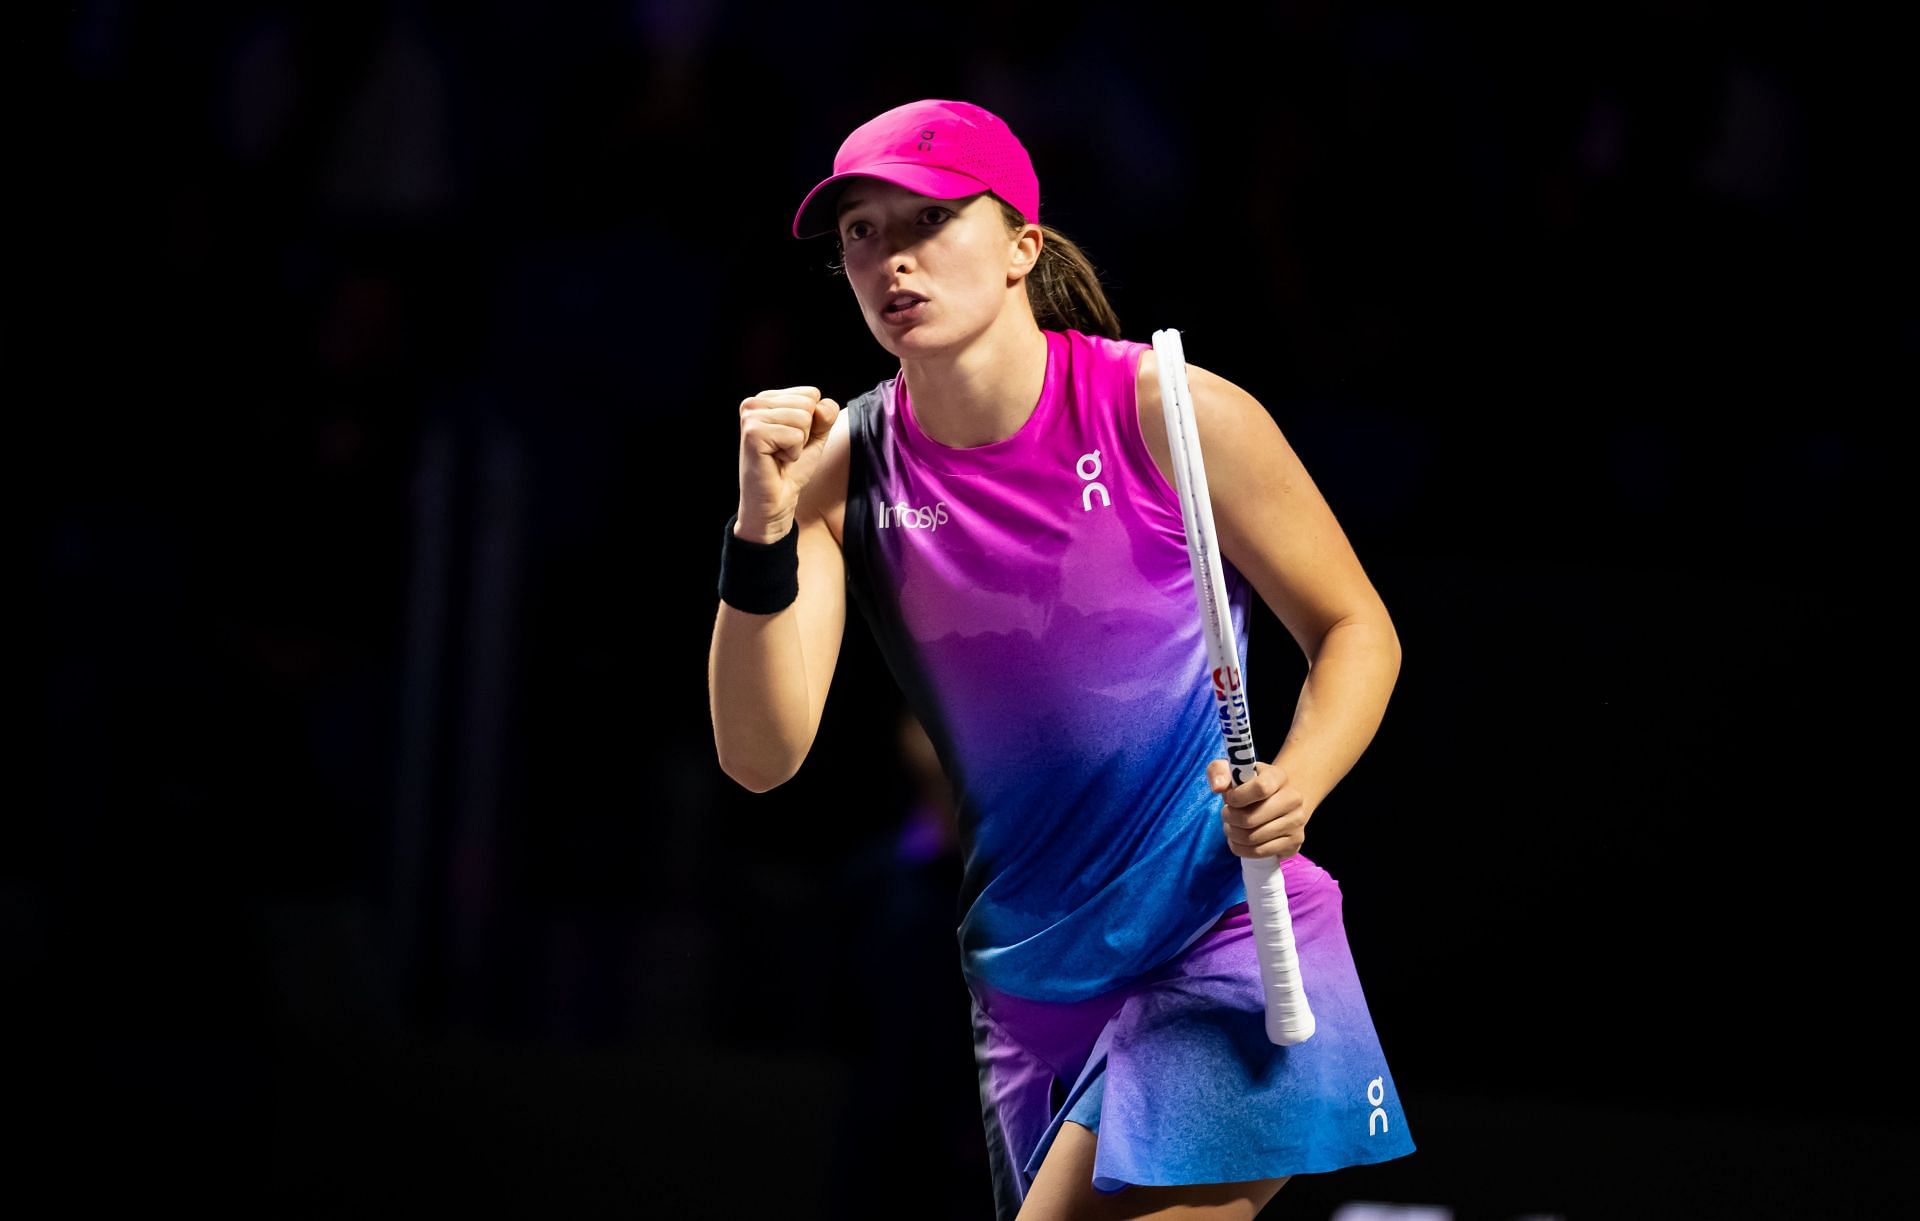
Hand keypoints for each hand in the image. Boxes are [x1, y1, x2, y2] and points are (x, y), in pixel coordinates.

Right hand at [736, 387, 839, 540]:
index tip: (792, 440)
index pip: (811, 393)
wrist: (776, 501)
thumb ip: (825, 416)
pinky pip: (795, 435)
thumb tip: (822, 406)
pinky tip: (776, 460)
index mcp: (767, 398)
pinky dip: (792, 453)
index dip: (812, 422)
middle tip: (785, 450)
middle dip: (805, 433)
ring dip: (798, 444)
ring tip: (780, 455)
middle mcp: (754, 402)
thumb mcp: (815, 436)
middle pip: (808, 404)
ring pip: (803, 418)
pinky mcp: (753, 433)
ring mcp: (751, 417)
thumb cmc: (791, 468)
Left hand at [1208, 759, 1308, 861]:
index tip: (1229, 799)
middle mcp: (1293, 799)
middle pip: (1251, 819)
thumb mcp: (1233, 771)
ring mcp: (1296, 822)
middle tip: (1227, 815)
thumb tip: (1218, 787)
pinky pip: (1259, 852)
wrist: (1278, 801)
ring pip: (1253, 838)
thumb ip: (1219, 771)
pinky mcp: (1294, 843)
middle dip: (1230, 819)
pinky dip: (1242, 848)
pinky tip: (1239, 840)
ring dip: (1233, 834)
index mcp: (1278, 777)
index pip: (1260, 788)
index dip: (1237, 797)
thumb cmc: (1250, 786)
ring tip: (1231, 827)